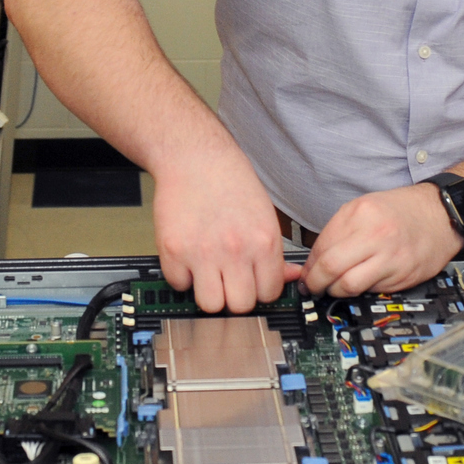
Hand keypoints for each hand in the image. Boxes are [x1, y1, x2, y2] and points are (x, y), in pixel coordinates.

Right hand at [152, 155, 302, 313]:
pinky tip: (188, 256)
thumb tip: (290, 278)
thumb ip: (275, 252)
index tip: (251, 283)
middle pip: (240, 306)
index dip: (259, 290)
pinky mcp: (173, 250)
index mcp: (263, 242)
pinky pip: (179, 284)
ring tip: (207, 271)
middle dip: (234, 295)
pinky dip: (182, 275)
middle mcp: (235, 250)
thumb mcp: (265, 215)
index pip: (269, 294)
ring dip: (208, 291)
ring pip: (210, 304)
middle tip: (228, 278)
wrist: (195, 157)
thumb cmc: (230, 181)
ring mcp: (202, 252)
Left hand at [301, 184, 461, 296]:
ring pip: (349, 286)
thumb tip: (315, 260)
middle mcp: (375, 235)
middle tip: (312, 288)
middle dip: (315, 283)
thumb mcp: (364, 207)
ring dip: (336, 291)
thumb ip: (339, 231)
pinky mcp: (403, 276)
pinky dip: (363, 289)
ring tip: (335, 288)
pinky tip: (364, 281)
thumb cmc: (401, 210)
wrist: (440, 215)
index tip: (305, 275)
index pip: (322, 247)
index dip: (309, 266)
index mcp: (361, 214)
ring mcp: (391, 258)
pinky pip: (372, 290)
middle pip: (331, 268)